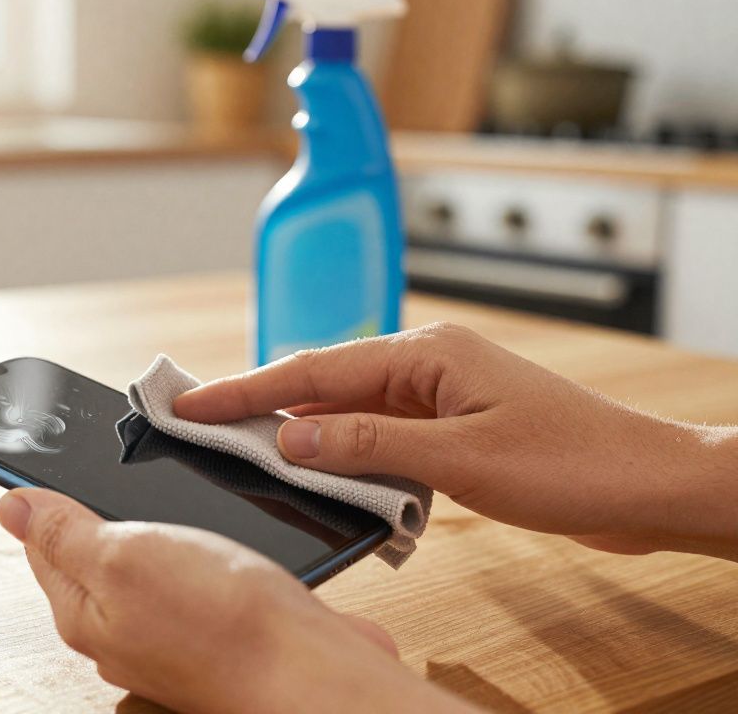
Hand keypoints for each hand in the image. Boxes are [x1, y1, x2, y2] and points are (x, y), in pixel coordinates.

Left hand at [0, 488, 472, 713]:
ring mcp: (176, 633)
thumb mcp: (123, 556)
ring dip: (170, 527)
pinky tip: (229, 537)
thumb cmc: (225, 625)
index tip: (61, 459)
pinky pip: (205, 578)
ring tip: (185, 500)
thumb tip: (10, 506)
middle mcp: (125, 631)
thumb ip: (65, 531)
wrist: (315, 674)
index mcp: (85, 614)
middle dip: (114, 507)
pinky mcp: (225, 629)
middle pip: (99, 553)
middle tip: (132, 471)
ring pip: (158, 561)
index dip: (50, 495)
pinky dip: (213, 551)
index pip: (44, 543)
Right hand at [174, 323, 737, 560]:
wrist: (648, 485)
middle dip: (263, 408)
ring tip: (249, 457)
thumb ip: (366, 445)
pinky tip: (327, 478)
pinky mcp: (455, 429)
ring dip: (308, 439)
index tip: (190, 400)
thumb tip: (290, 437)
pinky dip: (349, 459)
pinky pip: (382, 438)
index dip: (245, 389)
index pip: (312, 369)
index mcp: (425, 353)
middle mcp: (427, 365)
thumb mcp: (458, 459)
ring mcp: (441, 397)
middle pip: (324, 385)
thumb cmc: (572, 463)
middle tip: (200, 426)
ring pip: (350, 414)